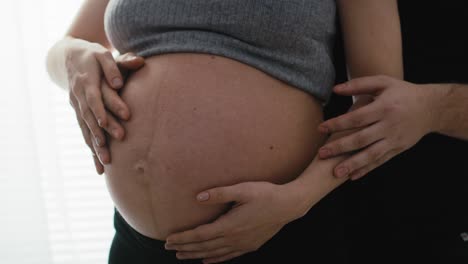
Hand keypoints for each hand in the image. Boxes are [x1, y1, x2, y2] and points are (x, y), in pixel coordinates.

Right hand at [66, 42, 144, 173]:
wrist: (68, 57)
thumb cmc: (92, 55)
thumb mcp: (103, 55)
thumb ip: (116, 65)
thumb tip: (124, 78)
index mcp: (86, 80)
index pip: (94, 96)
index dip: (100, 109)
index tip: (108, 121)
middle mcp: (79, 96)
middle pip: (91, 117)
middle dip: (102, 133)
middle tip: (115, 147)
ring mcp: (77, 107)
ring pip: (86, 129)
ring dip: (95, 147)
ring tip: (107, 163)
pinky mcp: (79, 114)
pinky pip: (85, 134)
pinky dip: (91, 150)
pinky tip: (99, 166)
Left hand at [165, 182, 304, 262]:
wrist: (289, 205)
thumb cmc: (266, 194)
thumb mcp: (243, 189)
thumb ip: (220, 194)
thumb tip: (198, 197)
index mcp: (229, 225)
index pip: (200, 235)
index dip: (183, 238)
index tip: (168, 239)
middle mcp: (234, 238)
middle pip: (204, 246)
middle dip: (185, 247)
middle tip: (169, 248)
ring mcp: (243, 244)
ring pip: (214, 253)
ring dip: (197, 255)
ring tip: (182, 256)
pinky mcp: (250, 245)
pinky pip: (228, 256)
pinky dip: (215, 259)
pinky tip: (208, 261)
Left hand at [317, 75, 436, 179]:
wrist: (431, 108)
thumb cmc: (402, 92)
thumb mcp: (383, 83)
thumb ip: (359, 85)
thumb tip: (335, 89)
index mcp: (384, 108)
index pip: (356, 118)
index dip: (337, 124)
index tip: (320, 128)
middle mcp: (389, 125)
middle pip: (361, 139)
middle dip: (340, 148)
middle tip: (321, 154)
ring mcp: (394, 139)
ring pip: (371, 155)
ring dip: (352, 164)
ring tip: (335, 172)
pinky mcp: (398, 149)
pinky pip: (380, 161)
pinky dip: (366, 169)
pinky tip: (352, 176)